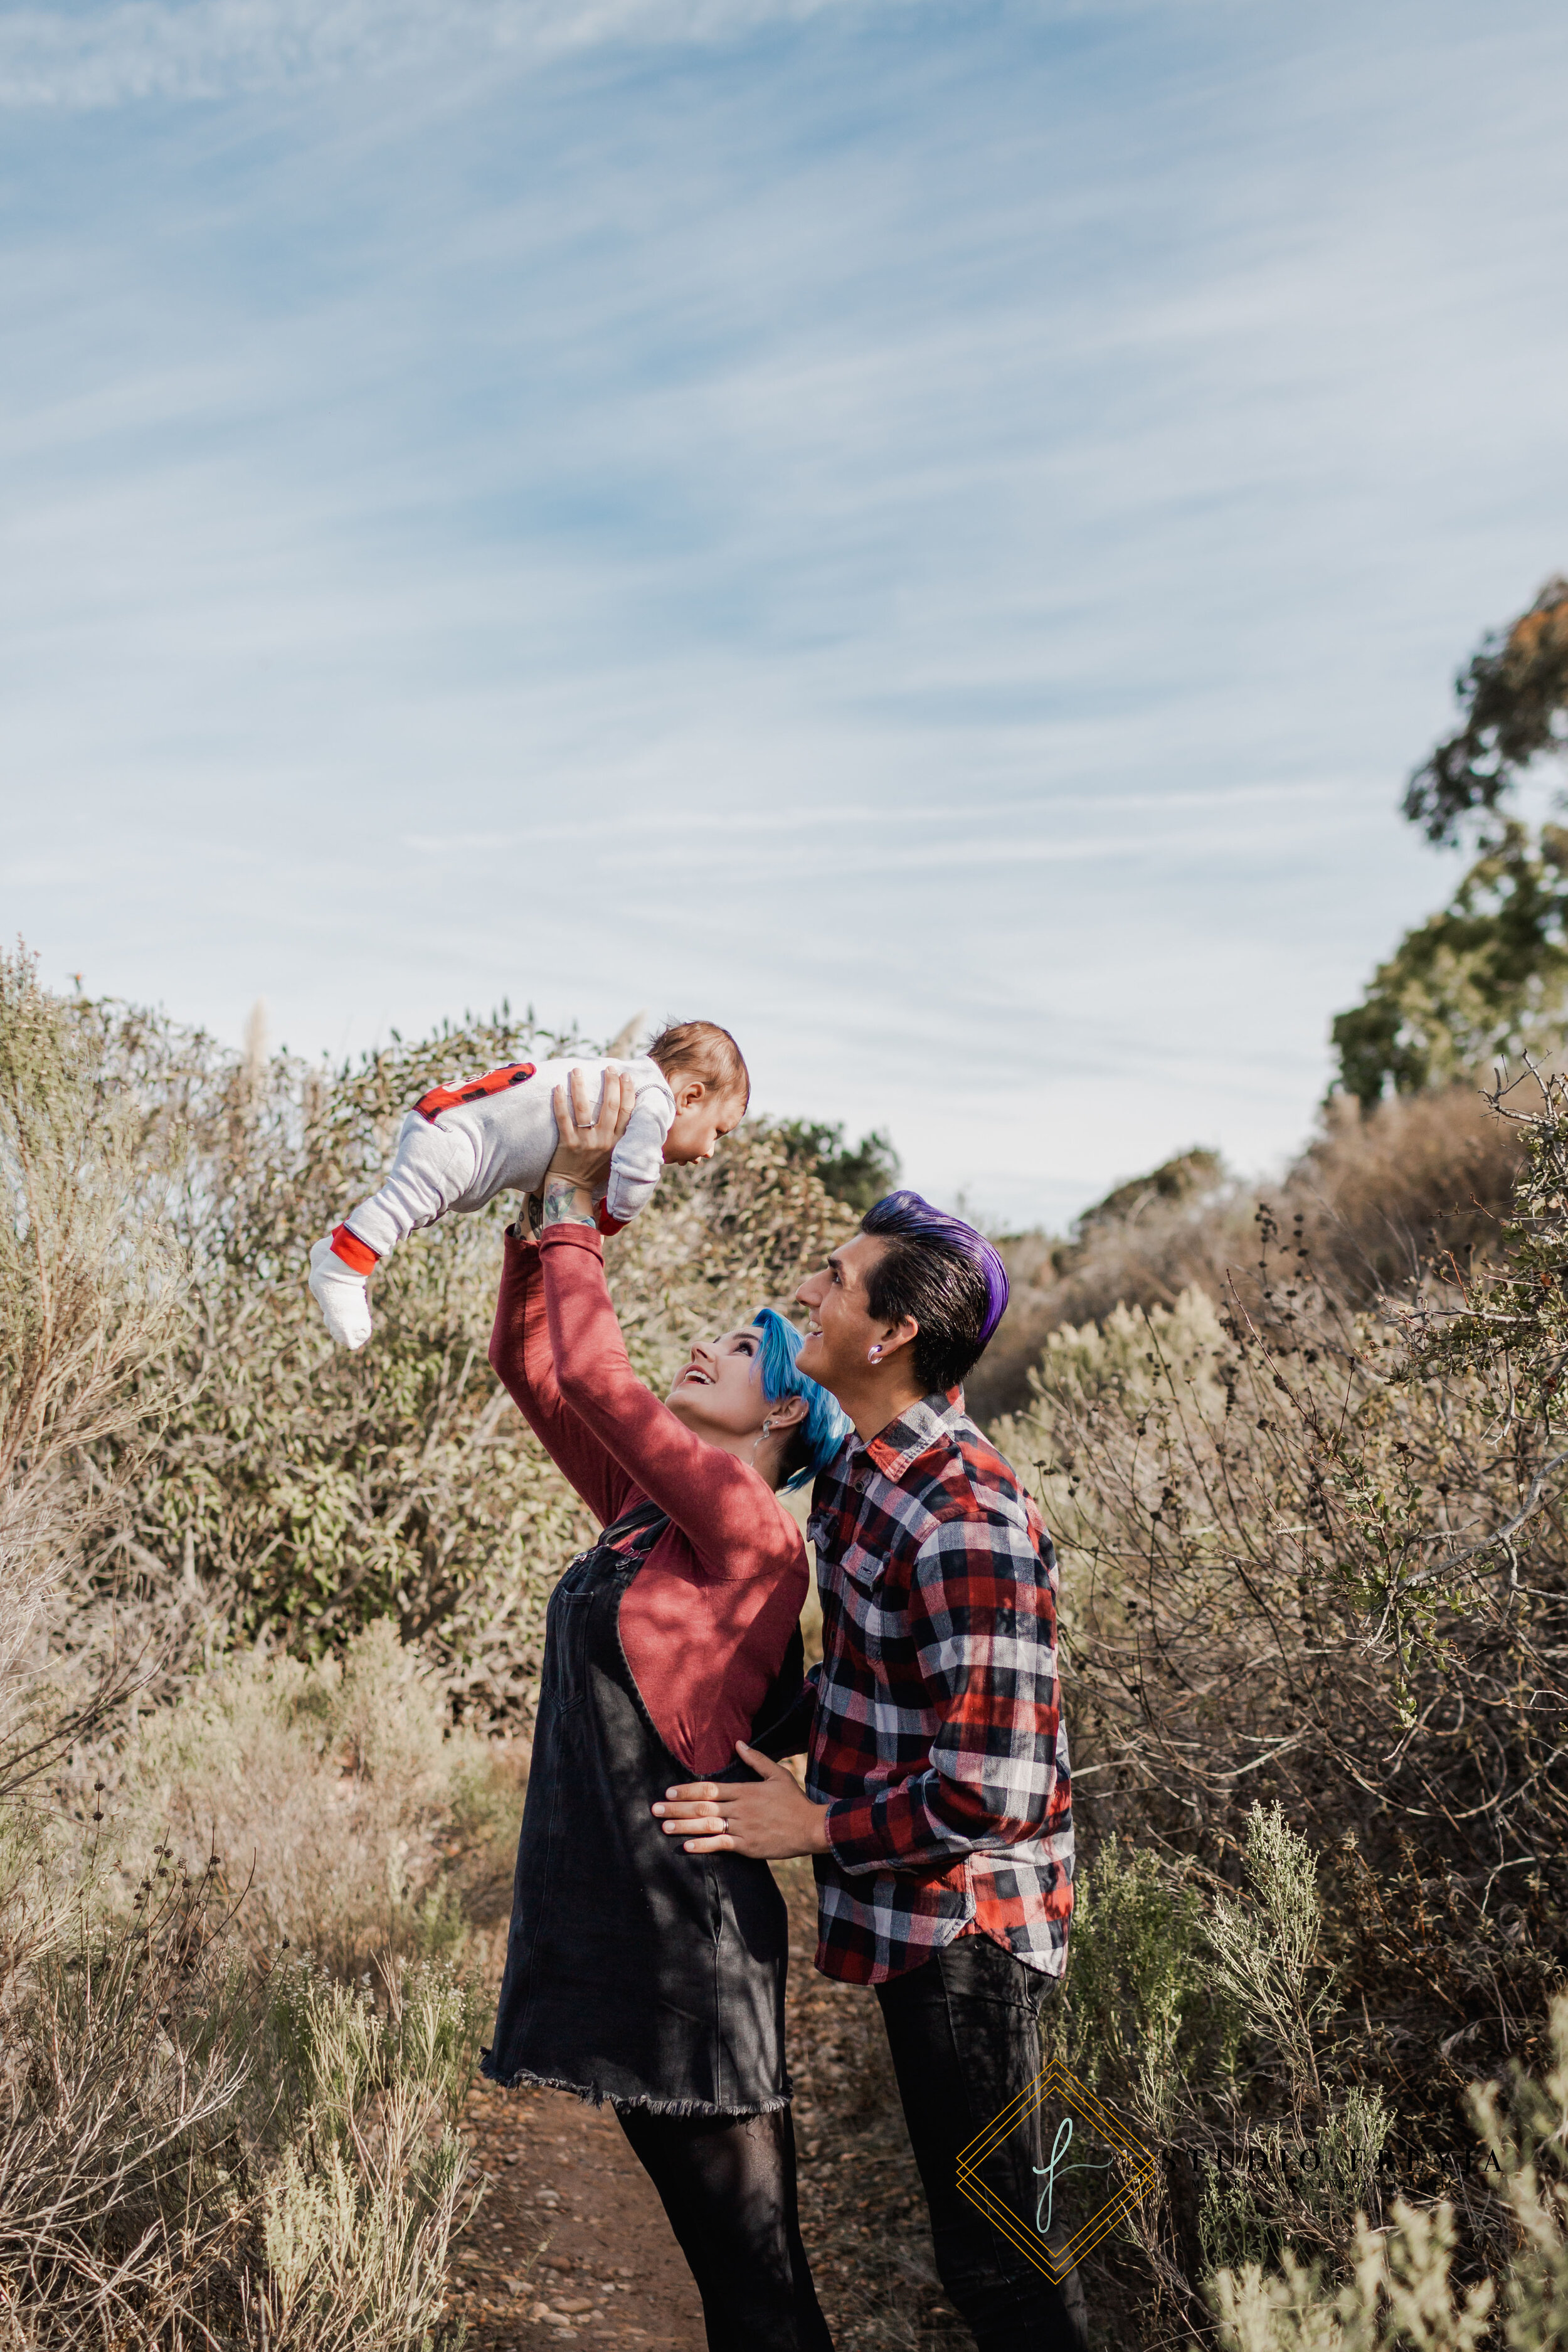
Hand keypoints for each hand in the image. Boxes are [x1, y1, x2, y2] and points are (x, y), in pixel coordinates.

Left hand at [543, 1067, 634, 1200]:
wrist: (573, 1189)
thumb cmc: (594, 1171)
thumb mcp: (616, 1156)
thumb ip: (623, 1138)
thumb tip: (633, 1115)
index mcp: (618, 1143)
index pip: (627, 1112)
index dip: (627, 1092)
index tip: (626, 1076)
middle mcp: (604, 1141)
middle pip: (610, 1106)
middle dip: (610, 1083)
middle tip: (609, 1068)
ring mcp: (585, 1142)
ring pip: (584, 1108)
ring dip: (580, 1086)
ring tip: (577, 1070)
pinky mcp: (567, 1144)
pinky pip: (563, 1118)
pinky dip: (560, 1101)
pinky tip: (558, 1087)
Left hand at [651, 1742, 832, 1858]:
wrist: (812, 1828)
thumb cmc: (794, 1801)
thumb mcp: (778, 1774)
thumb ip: (756, 1759)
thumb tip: (738, 1743)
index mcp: (745, 1790)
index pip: (709, 1788)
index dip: (686, 1790)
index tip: (668, 1792)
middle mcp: (740, 1808)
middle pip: (702, 1806)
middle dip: (676, 1808)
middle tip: (655, 1809)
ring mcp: (743, 1828)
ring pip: (708, 1825)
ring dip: (684, 1826)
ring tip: (664, 1827)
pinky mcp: (748, 1846)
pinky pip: (721, 1845)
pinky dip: (703, 1845)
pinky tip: (687, 1846)